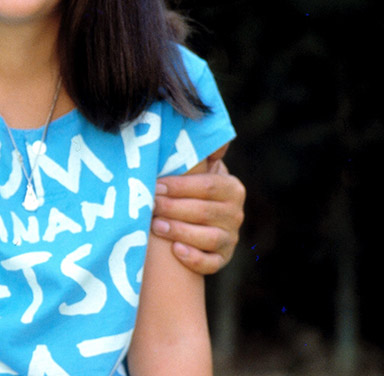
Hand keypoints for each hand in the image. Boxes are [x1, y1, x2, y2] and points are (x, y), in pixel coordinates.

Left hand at [151, 149, 244, 274]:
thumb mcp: (194, 168)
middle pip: (204, 212)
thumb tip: (190, 122)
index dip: (180, 187)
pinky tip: (176, 251)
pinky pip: (212, 263)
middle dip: (174, 208)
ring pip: (209, 237)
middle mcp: (235, 213)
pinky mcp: (222, 259)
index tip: (155, 186)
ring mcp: (230, 238)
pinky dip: (194, 259)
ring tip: (156, 226)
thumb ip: (194, 154)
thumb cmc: (186, 187)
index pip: (207, 186)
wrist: (193, 217)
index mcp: (231, 188)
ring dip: (180, 231)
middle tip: (150, 205)